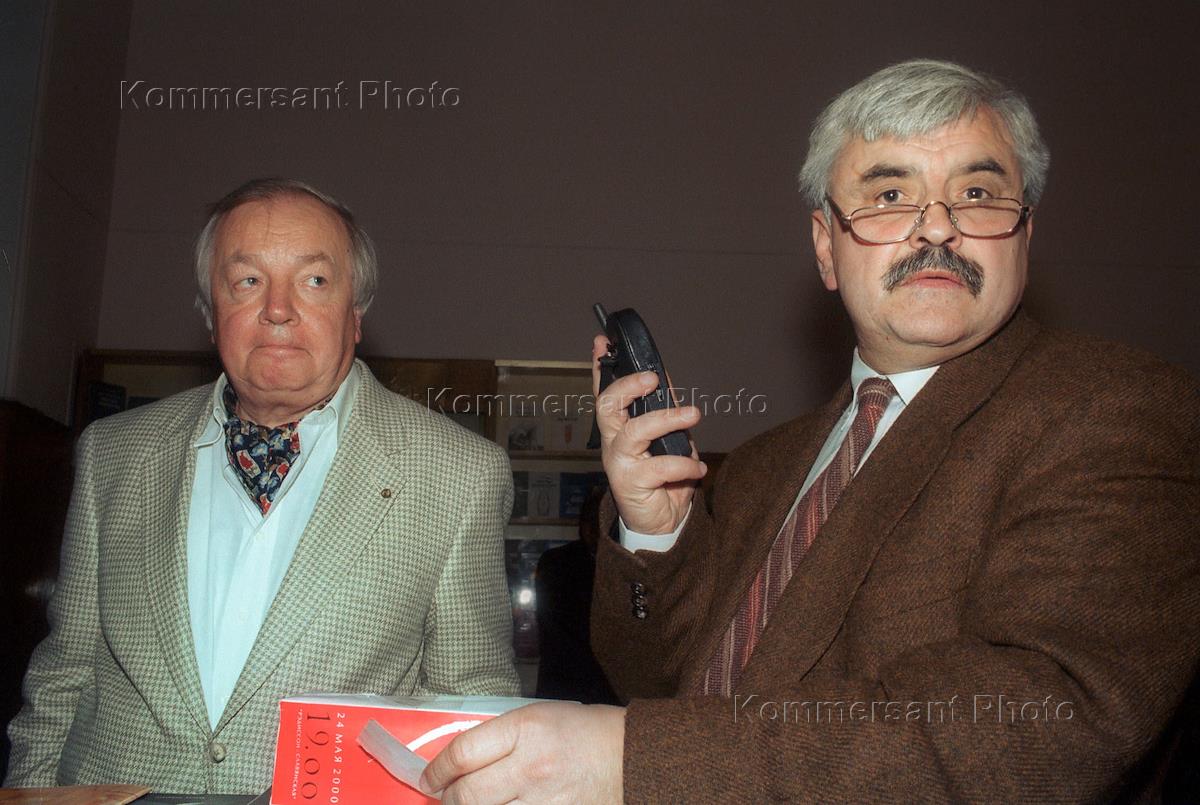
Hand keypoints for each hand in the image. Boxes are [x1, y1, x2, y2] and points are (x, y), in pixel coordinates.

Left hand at [419, 702, 624, 803]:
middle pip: (466, 794)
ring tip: (472, 804)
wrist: (634, 759)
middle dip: (448, 799)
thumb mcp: (540, 716)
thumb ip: (500, 737)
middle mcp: (531, 766)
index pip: (462, 753)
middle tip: (445, 798)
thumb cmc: (586, 732)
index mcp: (526, 728)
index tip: (429, 779)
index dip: (436, 770)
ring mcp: (544, 801)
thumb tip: (460, 762)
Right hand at [592, 334, 705, 533]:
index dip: (599, 366)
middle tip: (652, 378)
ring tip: (693, 415)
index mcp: (619, 426)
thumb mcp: (666, 438)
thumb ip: (663, 410)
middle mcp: (612, 441)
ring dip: (666, 419)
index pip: (604, 391)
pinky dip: (684, 464)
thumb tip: (666, 380)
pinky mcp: (631, 484)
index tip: (601, 341)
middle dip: (627, 386)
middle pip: (608, 406)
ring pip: (634, 432)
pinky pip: (659, 467)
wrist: (661, 521)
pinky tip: (698, 467)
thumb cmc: (662, 476)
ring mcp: (619, 462)